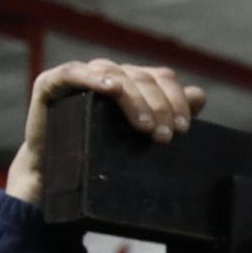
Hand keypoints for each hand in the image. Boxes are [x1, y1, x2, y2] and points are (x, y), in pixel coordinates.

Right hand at [9, 60, 204, 204]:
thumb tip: (199, 95)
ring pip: (115, 74)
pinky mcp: (51, 83)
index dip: (176, 99)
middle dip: (158, 106)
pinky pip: (74, 73)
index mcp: (131, 83)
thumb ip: (169, 115)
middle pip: (142, 78)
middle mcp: (107, 74)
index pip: (162, 78)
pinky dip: (93, 78)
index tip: (183, 128)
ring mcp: (80, 76)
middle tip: (165, 137)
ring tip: (145, 127)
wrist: (56, 179)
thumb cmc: (102, 157)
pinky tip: (111, 89)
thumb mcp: (141, 137)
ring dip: (134, 99)